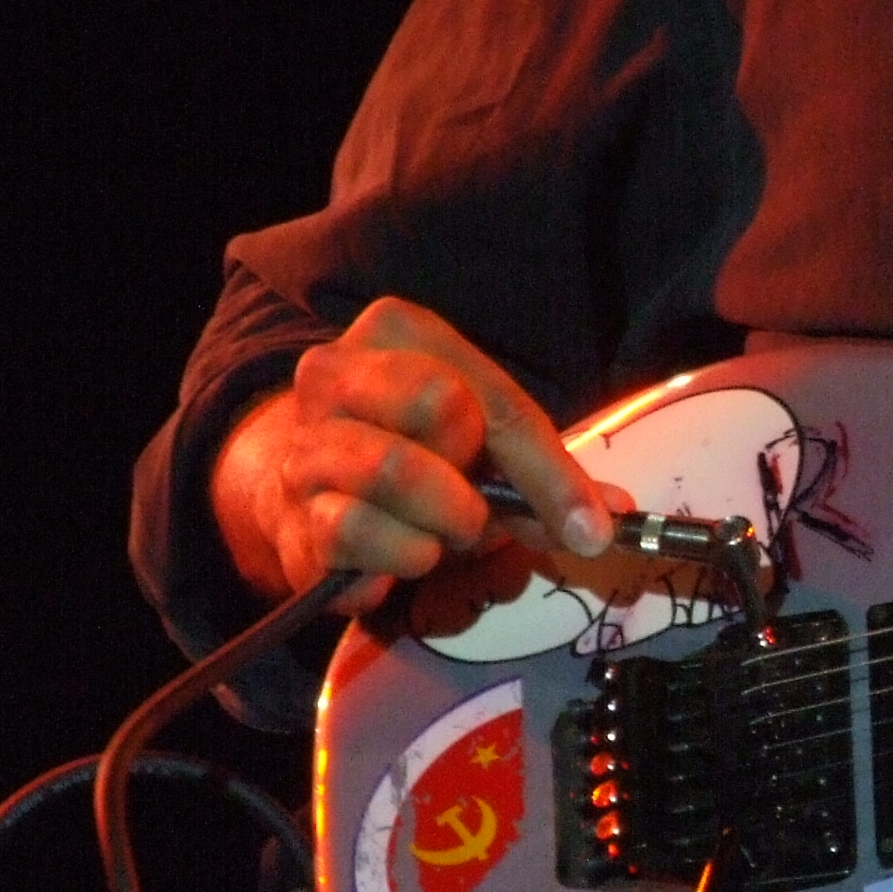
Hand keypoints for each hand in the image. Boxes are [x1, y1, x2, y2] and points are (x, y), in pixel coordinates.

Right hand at [209, 297, 621, 612]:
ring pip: (393, 472)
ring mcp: (304, 446)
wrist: (307, 482)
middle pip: (440, 408)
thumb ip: (540, 472)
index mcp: (392, 331)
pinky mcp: (289, 519)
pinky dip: (402, 560)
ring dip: (444, 523)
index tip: (588, 525)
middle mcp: (333, 376)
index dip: (547, 468)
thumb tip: (603, 522)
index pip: (486, 395)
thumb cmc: (414, 446)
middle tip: (474, 505)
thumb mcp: (480, 439)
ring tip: (444, 533)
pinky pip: (357, 540)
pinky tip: (404, 557)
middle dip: (475, 475)